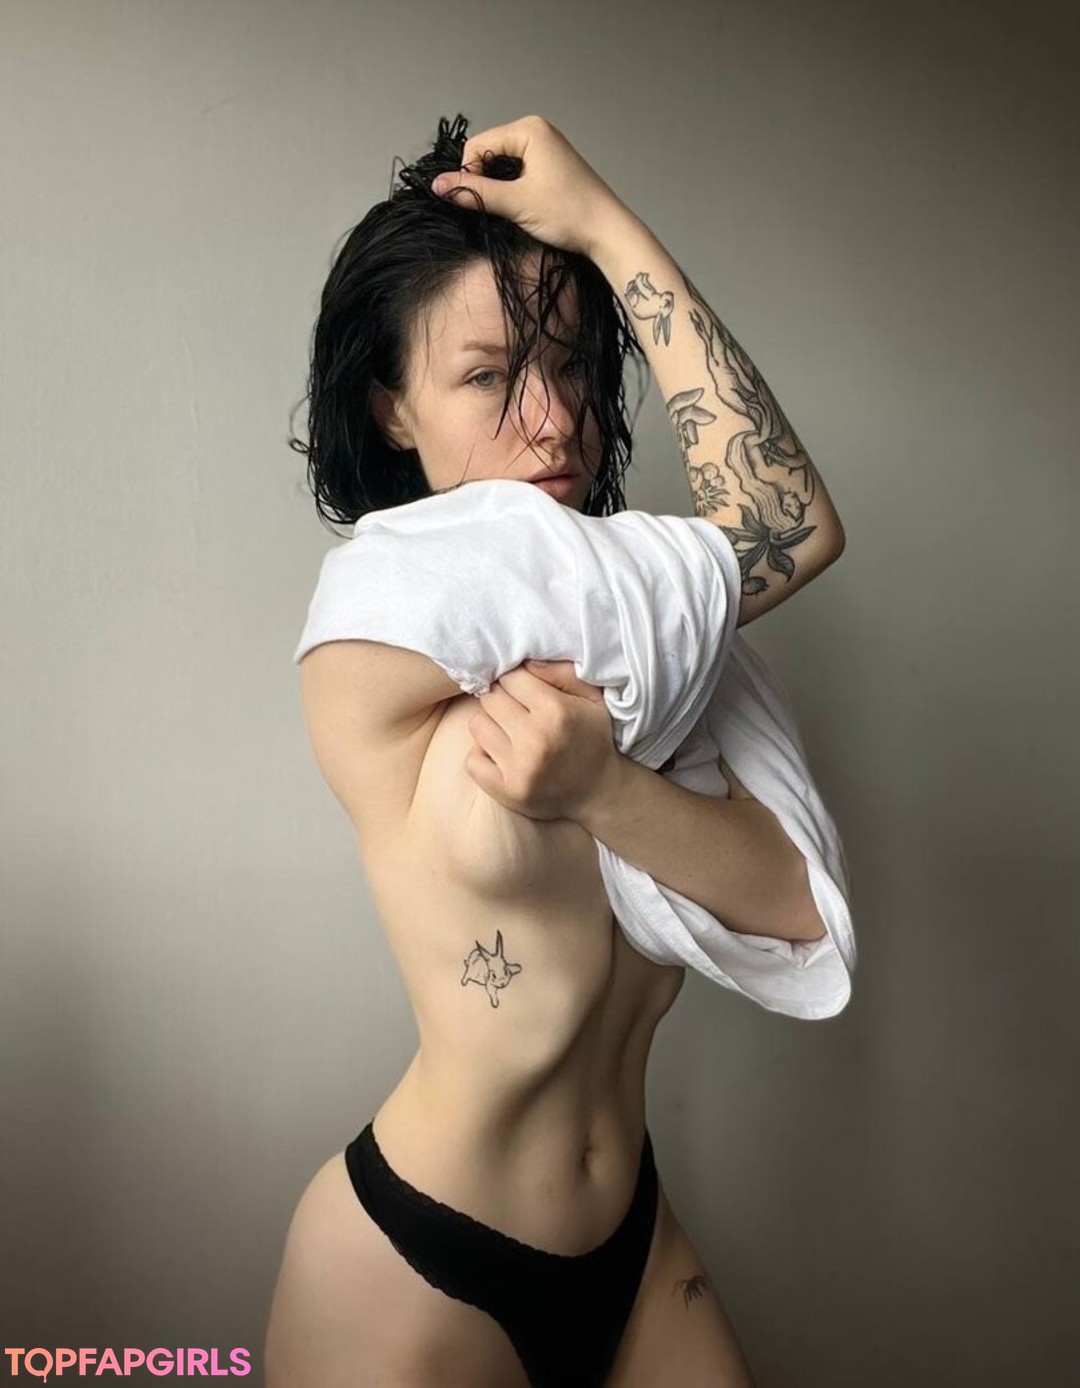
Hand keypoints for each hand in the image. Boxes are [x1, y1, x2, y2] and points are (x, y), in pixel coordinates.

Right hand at [430, 114, 626, 259]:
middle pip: (489, 152)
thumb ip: (474, 193)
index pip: (478, 145)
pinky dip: (511, 188)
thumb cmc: (568, 213)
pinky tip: (521, 207)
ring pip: (502, 164)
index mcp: (529, 129)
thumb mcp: (516, 203)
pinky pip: (517, 171)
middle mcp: (537, 130)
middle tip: (494, 209)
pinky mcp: (551, 165)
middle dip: (484, 180)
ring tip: (511, 209)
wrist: (608, 232)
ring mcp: (546, 147)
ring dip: (497, 187)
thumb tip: (437, 186)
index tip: (474, 202)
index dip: (469, 174)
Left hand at [465, 658, 621, 820]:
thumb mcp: (591, 698)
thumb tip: (525, 662)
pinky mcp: (507, 791)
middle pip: (490, 698)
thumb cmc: (592, 737)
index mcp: (556, 711)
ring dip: (490, 725)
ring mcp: (520, 768)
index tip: (525, 692)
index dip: (517, 681)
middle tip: (517, 712)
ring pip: (477, 725)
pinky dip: (482, 756)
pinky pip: (471, 761)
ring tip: (510, 732)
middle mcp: (536, 739)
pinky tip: (502, 756)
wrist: (599, 791)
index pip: (510, 677)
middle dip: (501, 700)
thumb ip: (561, 672)